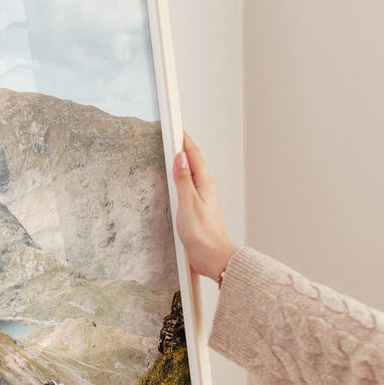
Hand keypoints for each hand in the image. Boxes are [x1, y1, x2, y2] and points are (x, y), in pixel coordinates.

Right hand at [173, 133, 238, 279]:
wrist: (211, 257)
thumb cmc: (202, 234)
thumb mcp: (188, 203)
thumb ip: (183, 179)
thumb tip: (180, 158)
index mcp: (205, 184)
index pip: (193, 155)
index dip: (184, 140)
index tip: (176, 128)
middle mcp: (205, 189)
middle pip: (193, 162)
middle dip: (182, 148)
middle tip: (172, 135)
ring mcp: (202, 199)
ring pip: (191, 175)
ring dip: (182, 163)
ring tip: (172, 152)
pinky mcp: (197, 210)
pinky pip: (188, 188)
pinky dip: (180, 179)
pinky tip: (175, 182)